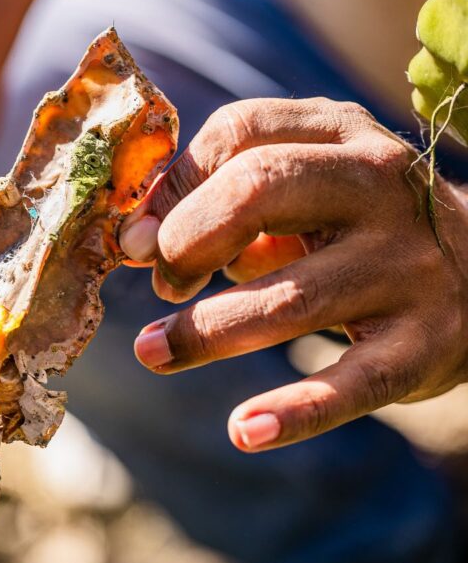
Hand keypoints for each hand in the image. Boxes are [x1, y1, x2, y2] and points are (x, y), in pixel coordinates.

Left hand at [117, 97, 467, 451]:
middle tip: (162, 285)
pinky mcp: (425, 345)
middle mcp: (380, 187)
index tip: (137, 238)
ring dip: (205, 333)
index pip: (239, 132)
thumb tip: (136, 239)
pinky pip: (353, 383)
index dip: (172, 188)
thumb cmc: (350, 227)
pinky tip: (244, 430)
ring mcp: (407, 266)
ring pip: (290, 298)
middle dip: (184, 242)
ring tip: (152, 351)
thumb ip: (221, 197)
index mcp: (339, 134)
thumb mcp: (301, 187)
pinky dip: (296, 412)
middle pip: (258, 190)